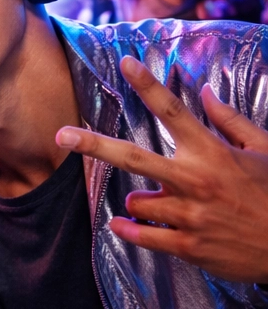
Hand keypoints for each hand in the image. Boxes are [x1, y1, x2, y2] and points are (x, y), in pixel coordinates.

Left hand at [56, 54, 267, 282]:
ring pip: (136, 201)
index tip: (125, 62)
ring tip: (164, 204)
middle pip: (132, 158)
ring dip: (140, 201)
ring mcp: (190, 215)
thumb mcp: (266, 151)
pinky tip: (125, 226)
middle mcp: (196, 181)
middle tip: (62, 135)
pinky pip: (142, 235)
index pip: (174, 111)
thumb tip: (204, 92)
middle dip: (93, 144)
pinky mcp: (189, 246)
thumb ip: (232, 121)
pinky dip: (129, 230)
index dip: (148, 85)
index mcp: (214, 153)